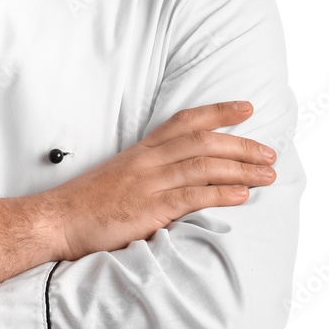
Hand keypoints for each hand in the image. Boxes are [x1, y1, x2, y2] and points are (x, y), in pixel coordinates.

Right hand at [41, 100, 276, 261]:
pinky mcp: (148, 208)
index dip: (217, 112)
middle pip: (202, 142)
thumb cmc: (87, 204)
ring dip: (241, 168)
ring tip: (268, 173)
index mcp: (141, 151)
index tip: (246, 108)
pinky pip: (191, 196)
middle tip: (270, 150)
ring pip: (203, 166)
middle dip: (240, 143)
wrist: (58, 220)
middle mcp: (147, 161)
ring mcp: (148, 183)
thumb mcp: (120, 177)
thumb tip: (182, 177)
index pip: (184, 122)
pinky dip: (220, 193)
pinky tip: (242, 195)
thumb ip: (151, 174)